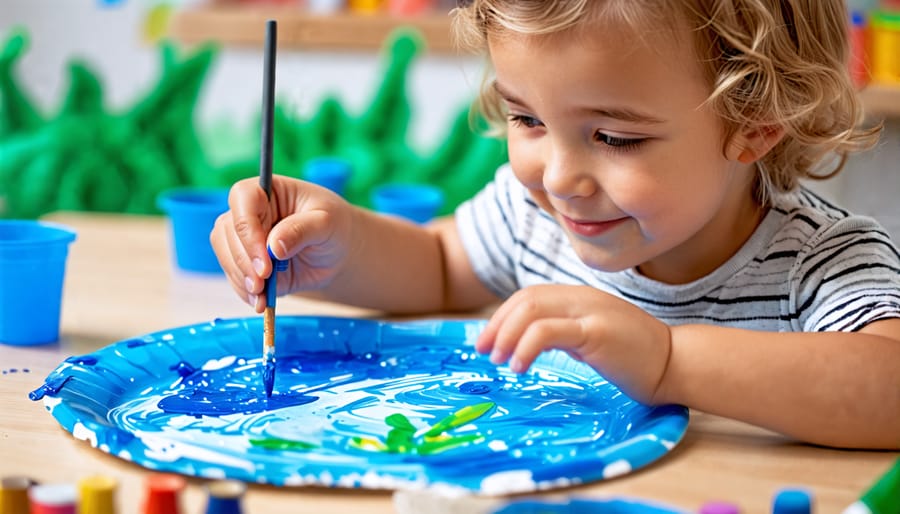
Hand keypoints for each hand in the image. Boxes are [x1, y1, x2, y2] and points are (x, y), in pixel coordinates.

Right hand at [210, 175, 354, 311]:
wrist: (337, 252)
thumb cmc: (334, 226)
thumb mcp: (327, 223)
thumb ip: (302, 230)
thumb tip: (274, 246)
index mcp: (268, 190)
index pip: (243, 199)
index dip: (248, 230)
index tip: (264, 260)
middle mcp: (250, 212)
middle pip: (228, 231)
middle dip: (244, 261)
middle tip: (262, 283)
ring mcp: (245, 238)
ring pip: (226, 254)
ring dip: (241, 278)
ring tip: (262, 296)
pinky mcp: (247, 263)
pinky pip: (234, 276)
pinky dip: (245, 292)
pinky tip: (261, 303)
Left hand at [475, 284, 672, 403]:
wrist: (676, 363)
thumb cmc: (634, 357)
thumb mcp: (591, 339)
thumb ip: (564, 333)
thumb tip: (530, 342)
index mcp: (578, 297)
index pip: (529, 296)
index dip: (502, 316)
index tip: (486, 342)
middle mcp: (582, 297)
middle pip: (526, 299)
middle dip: (497, 325)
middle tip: (484, 351)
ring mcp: (590, 311)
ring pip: (532, 310)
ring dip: (507, 335)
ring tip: (500, 361)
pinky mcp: (597, 331)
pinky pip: (549, 331)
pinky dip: (526, 346)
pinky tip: (519, 366)